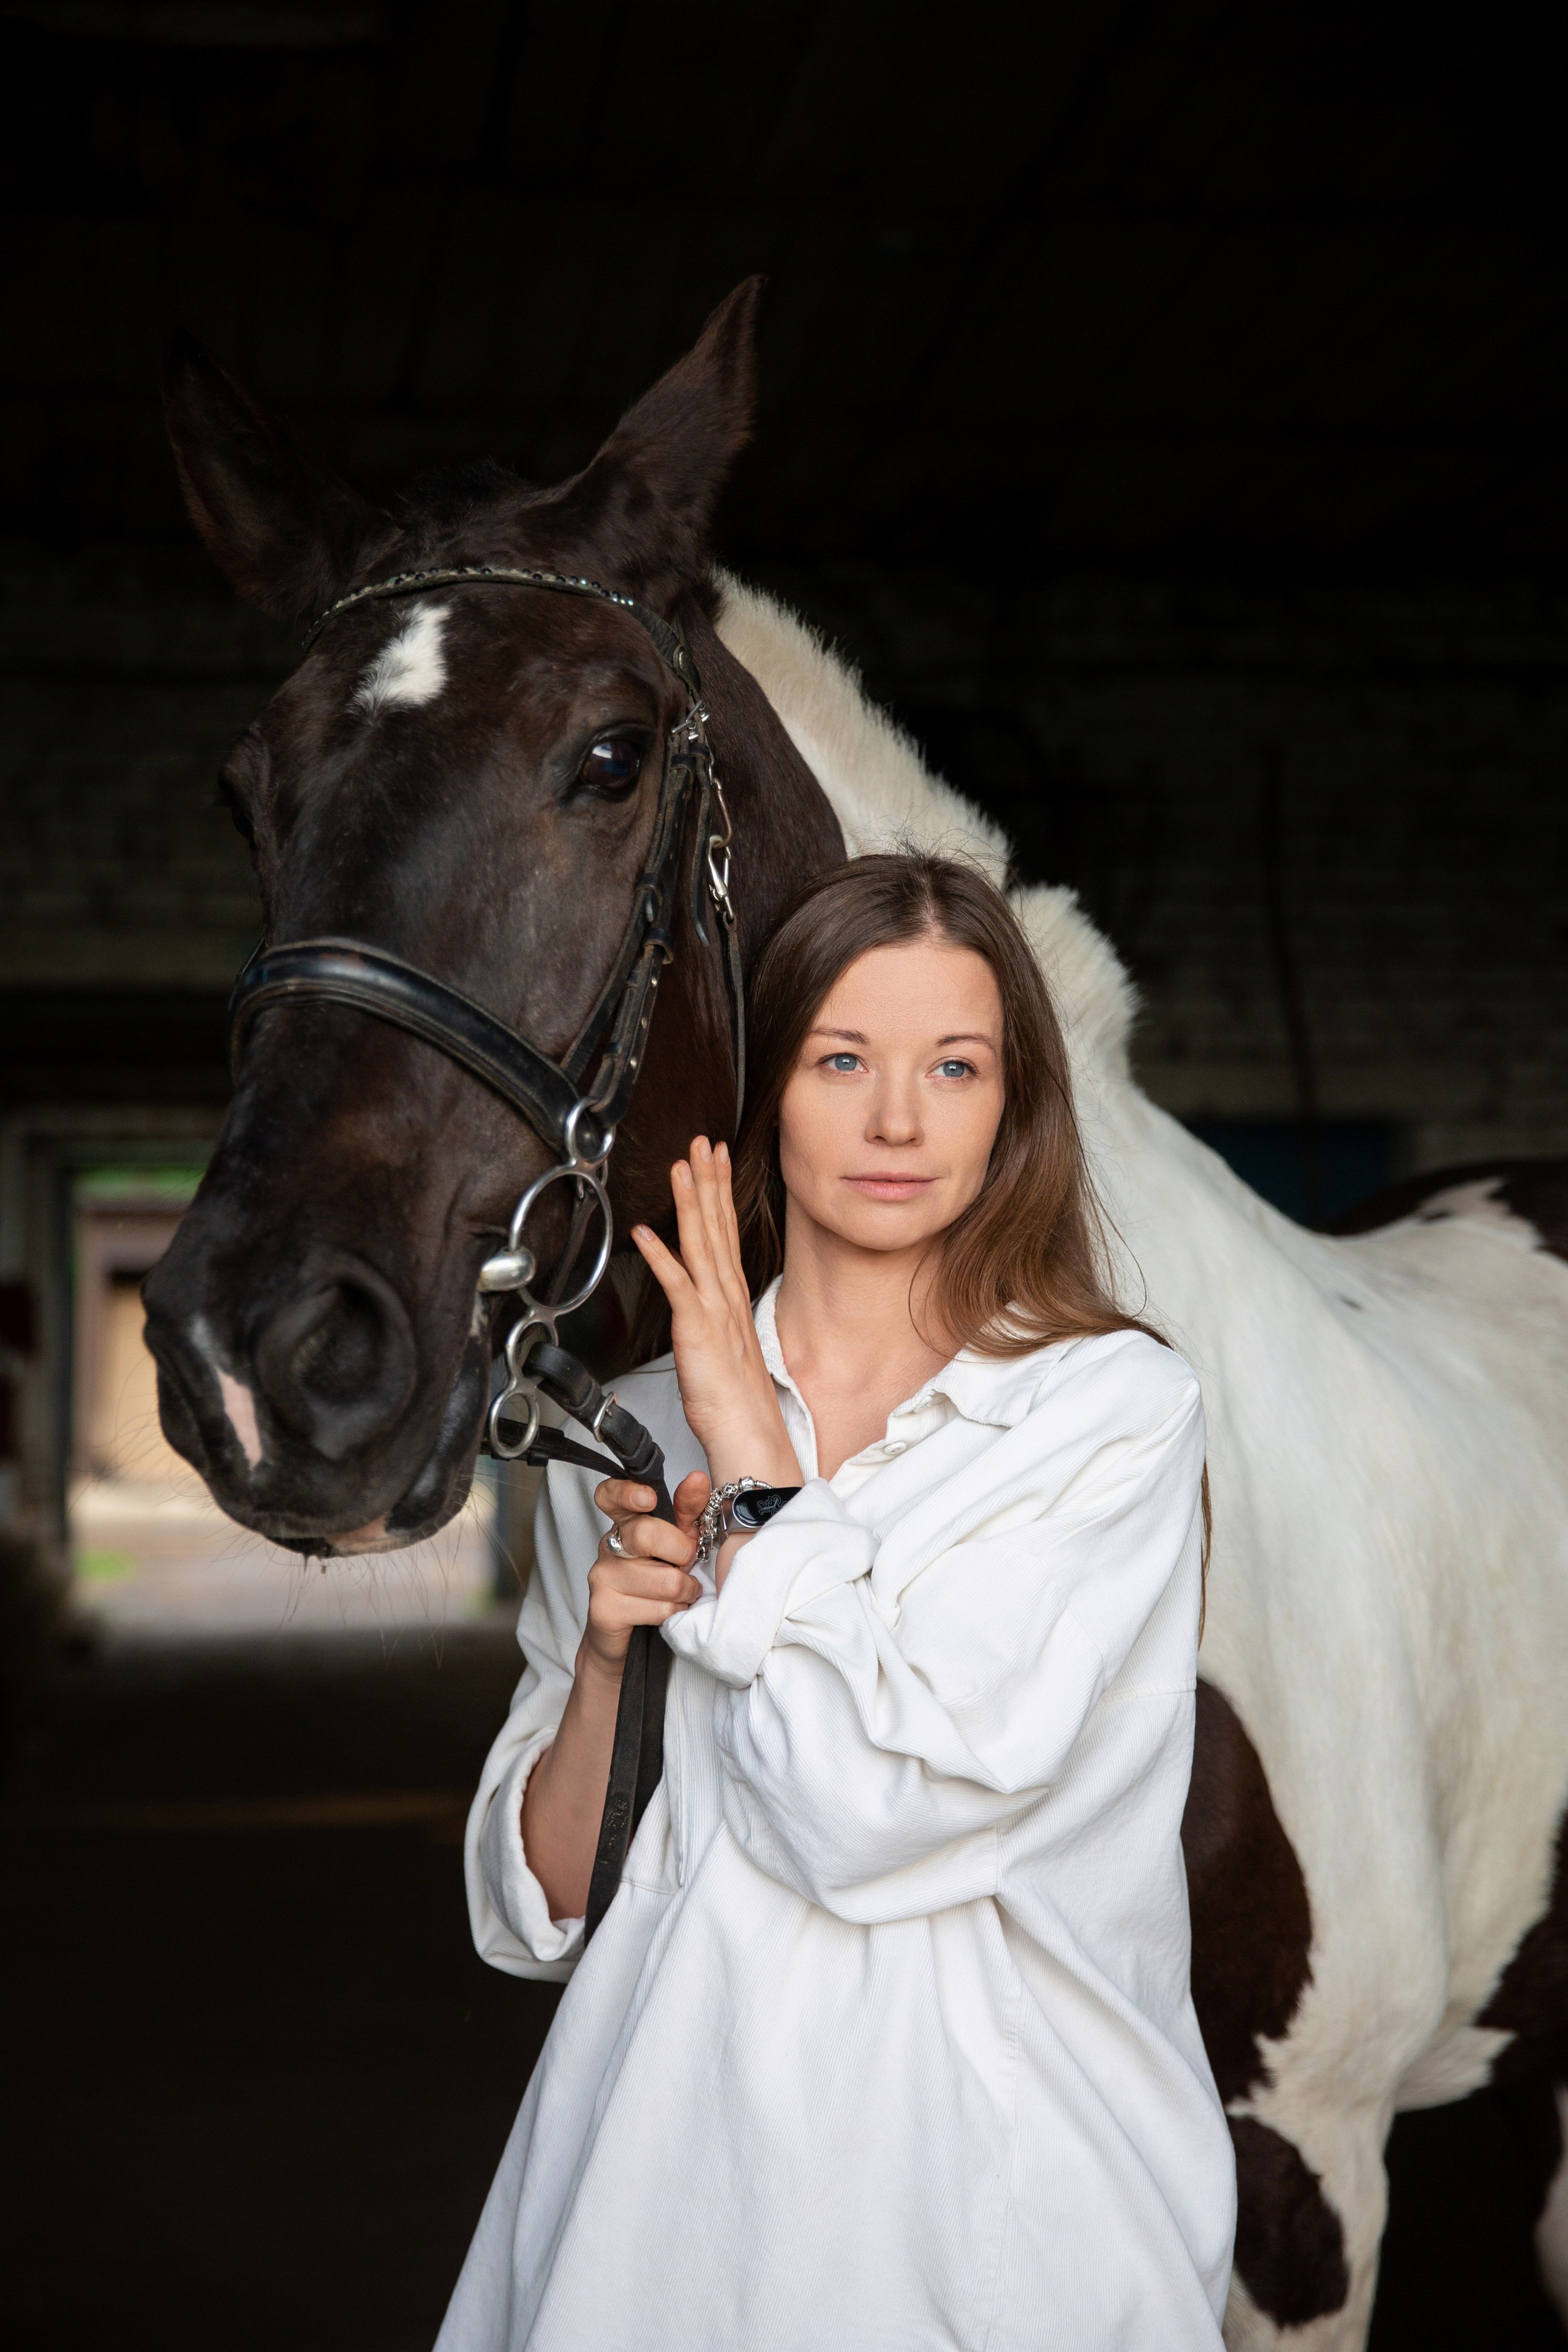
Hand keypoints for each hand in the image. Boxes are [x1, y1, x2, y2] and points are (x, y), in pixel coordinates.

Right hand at [581, 1469, 710, 1673]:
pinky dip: (673, 1612)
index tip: (648, 1499)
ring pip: (663, 1579)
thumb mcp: (677, 1543)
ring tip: (681, 1594)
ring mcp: (602, 1578)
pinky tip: (668, 1612)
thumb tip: (698, 1479)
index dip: (627, 1493)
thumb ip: (687, 1511)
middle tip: (686, 1563)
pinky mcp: (604, 1610)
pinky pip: (658, 1608)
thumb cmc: (656, 1585)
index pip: (609, 1495)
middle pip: (646, 1534)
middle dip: (681, 1552)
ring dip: (685, 1591)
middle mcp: (608, 1546)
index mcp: (625, 1524)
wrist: (626, 1642)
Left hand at [631, 1137, 801, 1490]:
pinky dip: (660, 1256)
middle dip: (711, 1181)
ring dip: (692, 1202)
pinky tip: (644, 1232)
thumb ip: (712, 1321)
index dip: (719, 1193)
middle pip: (718, 1227)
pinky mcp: (699, 1330)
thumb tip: (703, 1305)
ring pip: (701, 1244)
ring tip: (683, 1165)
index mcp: (732, 1300)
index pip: (726, 1234)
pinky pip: (677, 1286)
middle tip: (704, 1141)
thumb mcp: (722, 1351)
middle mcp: (727, 1297)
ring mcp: (715, 1311)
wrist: (750, 1436)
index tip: (715, 1160)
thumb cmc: (735, 1403)